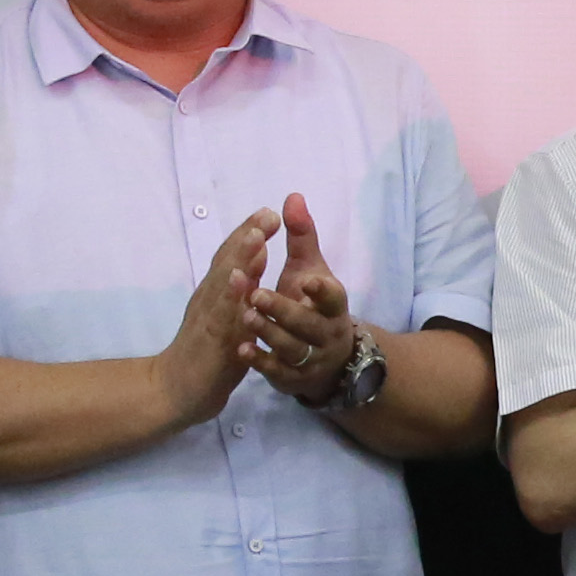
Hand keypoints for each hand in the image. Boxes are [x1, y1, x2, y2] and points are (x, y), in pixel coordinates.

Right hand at [149, 206, 284, 426]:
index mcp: (214, 293)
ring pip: (224, 285)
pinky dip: (231, 300)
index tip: (268, 212)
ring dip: (240, 261)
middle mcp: (208, 300)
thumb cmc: (206, 352)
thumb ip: (240, 287)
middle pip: (226, 262)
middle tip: (267, 214)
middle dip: (247, 237)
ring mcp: (208, 319)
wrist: (176, 389)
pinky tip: (242, 284)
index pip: (230, 258)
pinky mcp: (211, 343)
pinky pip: (222, 318)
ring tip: (257, 238)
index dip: (248, 234)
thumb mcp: (227, 315)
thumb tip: (255, 255)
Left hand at [238, 189, 371, 401]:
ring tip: (244, 315)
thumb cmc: (311, 305)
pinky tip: (241, 348)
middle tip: (256, 294)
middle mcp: (326, 334)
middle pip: (307, 325)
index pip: (334, 297)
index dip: (322, 291)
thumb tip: (292, 196)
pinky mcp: (292, 379)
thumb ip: (301, 236)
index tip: (308, 280)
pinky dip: (259, 361)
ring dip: (268, 332)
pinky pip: (277, 372)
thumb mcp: (310, 270)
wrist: (325, 359)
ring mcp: (310, 359)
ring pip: (291, 349)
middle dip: (283, 309)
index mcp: (333, 306)